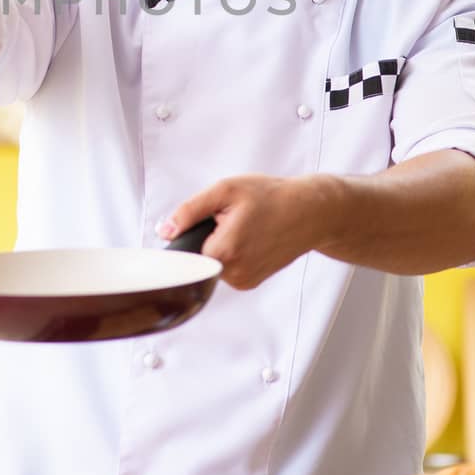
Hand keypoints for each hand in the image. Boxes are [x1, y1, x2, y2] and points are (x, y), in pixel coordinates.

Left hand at [155, 175, 325, 290]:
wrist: (310, 213)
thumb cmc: (271, 197)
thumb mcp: (225, 191)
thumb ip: (189, 211)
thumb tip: (164, 231)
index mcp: (223, 252)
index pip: (183, 252)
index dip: (188, 233)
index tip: (200, 224)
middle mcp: (233, 274)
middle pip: (198, 258)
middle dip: (205, 238)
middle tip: (228, 219)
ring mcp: (243, 282)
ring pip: (212, 265)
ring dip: (219, 246)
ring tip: (243, 227)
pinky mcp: (250, 283)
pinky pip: (226, 269)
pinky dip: (231, 255)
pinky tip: (249, 238)